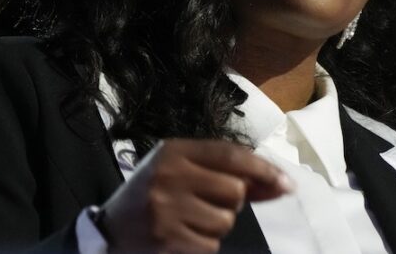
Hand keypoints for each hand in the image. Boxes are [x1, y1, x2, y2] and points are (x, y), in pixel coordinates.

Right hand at [99, 138, 293, 252]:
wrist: (109, 229)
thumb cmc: (154, 193)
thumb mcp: (183, 171)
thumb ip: (228, 173)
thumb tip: (280, 184)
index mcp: (174, 151)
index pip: (230, 155)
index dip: (263, 169)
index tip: (287, 184)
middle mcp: (169, 175)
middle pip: (234, 190)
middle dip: (232, 202)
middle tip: (207, 203)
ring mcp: (166, 208)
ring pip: (225, 221)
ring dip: (216, 225)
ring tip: (190, 220)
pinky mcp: (166, 239)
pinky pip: (211, 245)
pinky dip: (204, 245)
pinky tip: (183, 237)